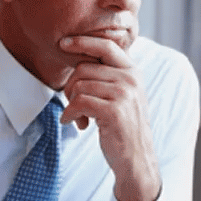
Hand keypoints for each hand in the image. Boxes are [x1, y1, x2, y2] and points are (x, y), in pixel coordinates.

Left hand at [58, 35, 161, 200]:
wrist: (136, 158)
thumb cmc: (123, 127)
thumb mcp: (122, 95)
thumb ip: (108, 76)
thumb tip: (79, 56)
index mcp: (132, 71)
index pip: (106, 46)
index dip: (82, 41)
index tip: (63, 43)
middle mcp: (131, 79)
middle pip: (84, 68)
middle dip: (71, 86)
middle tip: (73, 104)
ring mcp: (124, 94)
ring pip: (79, 85)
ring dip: (71, 103)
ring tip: (78, 116)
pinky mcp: (114, 111)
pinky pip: (79, 102)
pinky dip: (70, 114)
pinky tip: (74, 123)